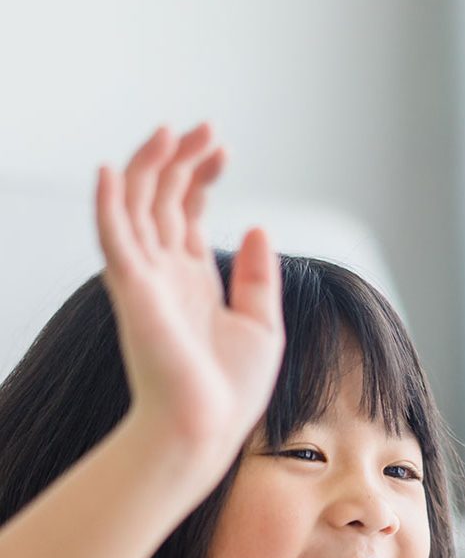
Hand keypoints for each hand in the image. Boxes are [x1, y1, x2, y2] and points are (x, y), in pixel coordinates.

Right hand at [96, 123, 283, 465]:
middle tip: (207, 130)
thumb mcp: (262, 325)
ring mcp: (146, 279)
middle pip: (163, 200)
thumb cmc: (232, 389)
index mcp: (194, 280)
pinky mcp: (133, 290)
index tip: (222, 149)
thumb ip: (259, 277)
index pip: (188, 213)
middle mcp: (165, 274)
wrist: (208, 428)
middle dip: (182, 161)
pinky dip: (109, 203)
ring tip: (175, 132)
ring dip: (151, 167)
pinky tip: (113, 170)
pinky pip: (113, 238)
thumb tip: (260, 226)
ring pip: (137, 207)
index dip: (201, 177)